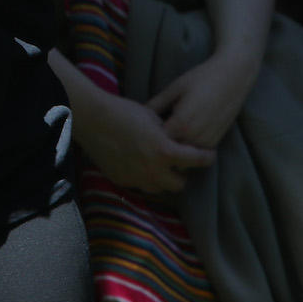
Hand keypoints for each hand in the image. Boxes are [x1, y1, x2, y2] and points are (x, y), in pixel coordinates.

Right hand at [72, 87, 214, 194]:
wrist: (94, 119)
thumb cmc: (124, 112)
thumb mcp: (153, 117)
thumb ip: (169, 133)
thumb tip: (179, 139)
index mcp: (165, 151)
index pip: (197, 161)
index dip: (207, 157)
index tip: (208, 155)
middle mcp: (153, 170)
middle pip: (180, 184)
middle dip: (181, 173)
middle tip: (177, 162)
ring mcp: (137, 178)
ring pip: (159, 189)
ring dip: (162, 179)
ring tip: (157, 165)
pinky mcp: (122, 181)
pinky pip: (139, 185)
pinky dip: (143, 177)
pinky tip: (138, 163)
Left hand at [148, 52, 258, 150]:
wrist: (233, 77)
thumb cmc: (201, 79)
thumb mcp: (174, 89)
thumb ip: (155, 104)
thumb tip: (140, 115)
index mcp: (182, 124)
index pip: (157, 141)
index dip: (148, 135)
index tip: (143, 128)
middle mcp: (195, 137)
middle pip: (169, 152)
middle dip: (160, 145)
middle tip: (152, 134)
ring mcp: (207, 142)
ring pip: (183, 157)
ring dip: (174, 149)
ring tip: (167, 134)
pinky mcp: (215, 142)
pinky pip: (195, 153)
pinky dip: (186, 148)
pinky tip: (181, 136)